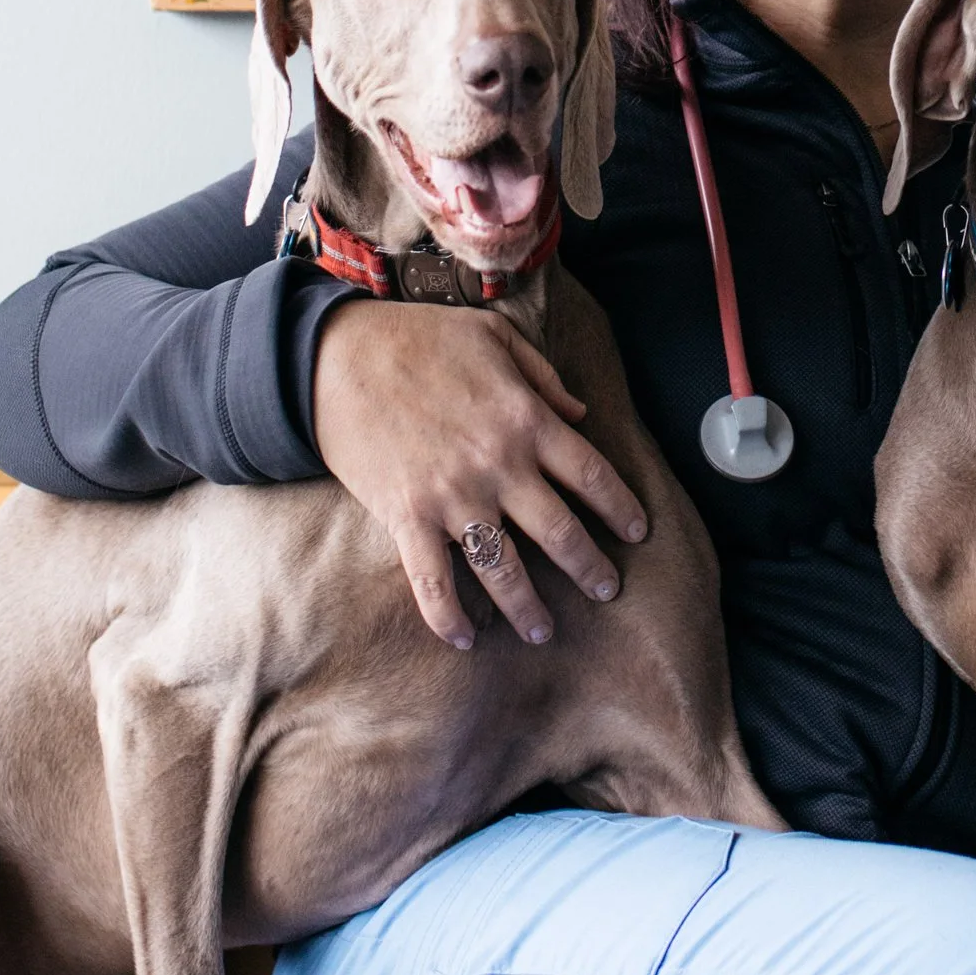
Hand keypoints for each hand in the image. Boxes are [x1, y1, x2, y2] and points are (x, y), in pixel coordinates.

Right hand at [310, 300, 648, 649]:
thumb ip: (544, 375)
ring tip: (544, 631)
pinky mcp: (406, 517)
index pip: (591, 473)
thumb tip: (581, 413)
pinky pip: (433, 581)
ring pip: (503, 568)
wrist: (337, 356)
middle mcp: (498, 465)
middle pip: (559, 531)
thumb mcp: (494, 335)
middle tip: (608, 590)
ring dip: (528, 607)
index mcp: (525, 419)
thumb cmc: (418, 337)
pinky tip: (466, 639)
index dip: (620, 506)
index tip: (637, 531)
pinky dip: (449, 617)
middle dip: (589, 568)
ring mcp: (452, 496)